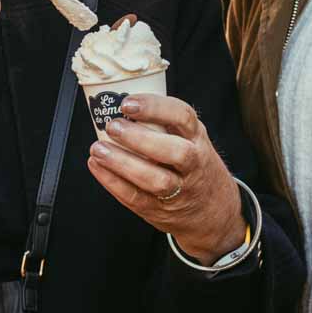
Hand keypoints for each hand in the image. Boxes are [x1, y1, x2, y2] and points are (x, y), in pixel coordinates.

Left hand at [87, 94, 245, 264]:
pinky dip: (113, 182)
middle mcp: (193, 164)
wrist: (214, 211)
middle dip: (140, 139)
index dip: (155, 108)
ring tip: (98, 149)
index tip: (128, 103)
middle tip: (113, 126)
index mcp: (197, 138)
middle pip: (175, 152)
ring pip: (155, 180)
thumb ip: (167, 123)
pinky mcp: (160, 209)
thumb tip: (121, 101)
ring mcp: (179, 190)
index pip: (183, 117)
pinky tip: (97, 167)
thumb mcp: (192, 138)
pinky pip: (135, 198)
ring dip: (123, 163)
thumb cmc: (195, 166)